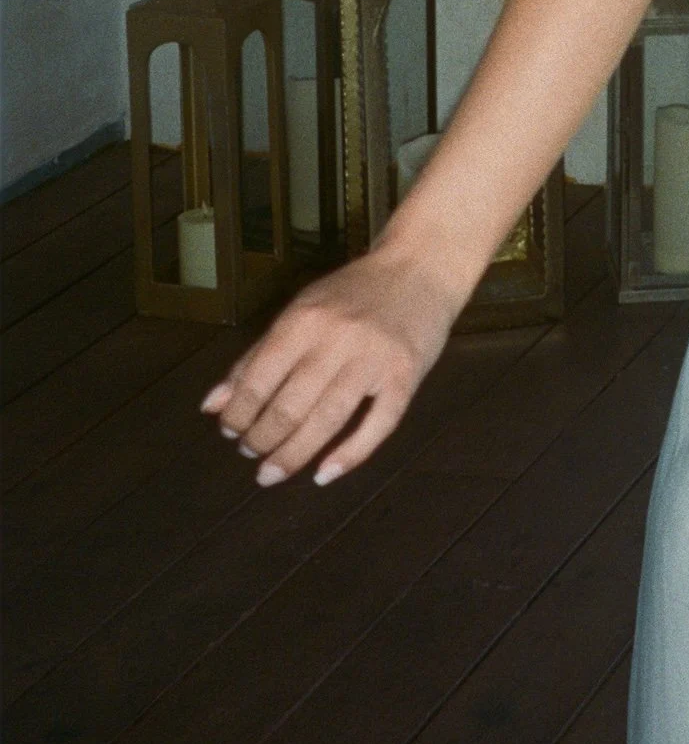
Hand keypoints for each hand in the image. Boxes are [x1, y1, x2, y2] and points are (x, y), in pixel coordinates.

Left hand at [201, 245, 460, 488]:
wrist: (421, 268)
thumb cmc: (353, 291)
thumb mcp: (300, 310)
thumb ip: (256, 357)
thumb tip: (212, 406)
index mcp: (304, 320)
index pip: (258, 380)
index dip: (237, 414)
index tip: (230, 431)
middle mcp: (337, 340)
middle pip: (289, 407)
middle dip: (261, 440)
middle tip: (250, 453)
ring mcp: (375, 361)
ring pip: (326, 422)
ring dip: (292, 455)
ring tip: (270, 473)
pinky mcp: (406, 378)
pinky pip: (377, 426)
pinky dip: (349, 456)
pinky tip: (323, 475)